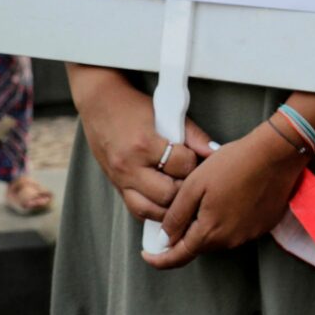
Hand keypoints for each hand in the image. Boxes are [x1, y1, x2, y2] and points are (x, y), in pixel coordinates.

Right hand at [67, 65, 215, 222]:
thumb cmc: (133, 107)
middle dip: (184, 188)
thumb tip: (215, 151)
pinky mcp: (116, 186)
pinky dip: (153, 210)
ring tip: (180, 193)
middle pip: (167, 194)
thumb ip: (193, 135)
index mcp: (143, 145)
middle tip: (191, 178)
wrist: (100, 104)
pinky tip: (165, 201)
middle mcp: (129, 166)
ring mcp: (120, 179)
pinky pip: (136, 210)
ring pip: (150, 210)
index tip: (195, 158)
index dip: (194, 163)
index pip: (181, 165)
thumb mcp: (166, 113)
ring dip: (170, 206)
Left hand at [143, 124, 307, 269]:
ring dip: (208, 226)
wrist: (276, 154)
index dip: (159, 259)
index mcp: (210, 232)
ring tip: (207, 200)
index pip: (178, 257)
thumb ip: (176, 215)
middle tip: (178, 214)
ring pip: (219, 238)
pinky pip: (237, 230)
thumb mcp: (194, 185)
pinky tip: (230, 198)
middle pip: (199, 246)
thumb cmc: (232, 164)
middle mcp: (231, 241)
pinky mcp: (264, 226)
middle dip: (185, 235)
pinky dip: (228, 220)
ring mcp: (249, 234)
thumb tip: (165, 239)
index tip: (147, 254)